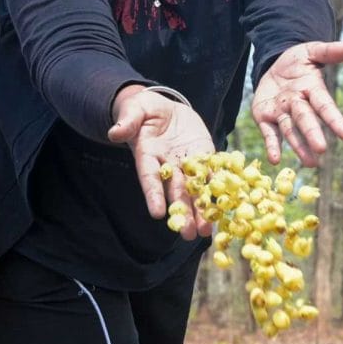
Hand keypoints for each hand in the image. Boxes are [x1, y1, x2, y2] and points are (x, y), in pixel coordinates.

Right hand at [107, 85, 214, 231]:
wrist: (165, 109)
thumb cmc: (144, 110)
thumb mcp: (134, 110)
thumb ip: (127, 121)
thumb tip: (114, 133)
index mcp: (148, 156)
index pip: (150, 178)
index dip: (153, 195)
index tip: (157, 213)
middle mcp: (168, 166)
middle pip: (175, 192)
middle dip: (182, 213)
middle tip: (189, 235)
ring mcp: (187, 164)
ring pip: (195, 190)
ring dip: (202, 210)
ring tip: (207, 232)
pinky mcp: (205, 156)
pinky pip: (214, 172)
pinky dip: (220, 188)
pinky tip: (228, 204)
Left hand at [252, 40, 342, 166]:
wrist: (274, 65)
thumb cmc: (297, 60)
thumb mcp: (311, 50)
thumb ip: (330, 51)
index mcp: (312, 90)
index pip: (324, 106)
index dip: (334, 120)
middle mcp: (299, 105)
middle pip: (306, 120)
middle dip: (313, 134)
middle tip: (322, 149)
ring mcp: (282, 113)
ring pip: (290, 131)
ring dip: (299, 147)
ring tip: (310, 164)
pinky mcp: (265, 118)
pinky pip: (269, 133)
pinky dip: (272, 146)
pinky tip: (274, 160)